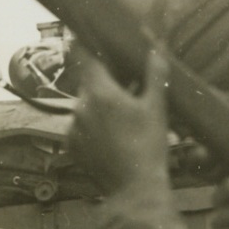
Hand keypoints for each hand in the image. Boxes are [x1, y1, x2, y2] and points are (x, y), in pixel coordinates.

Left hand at [68, 49, 171, 196]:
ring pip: (85, 103)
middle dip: (106, 79)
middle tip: (127, 86)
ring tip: (123, 117)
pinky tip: (114, 135)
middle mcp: (79, 106)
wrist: (135, 190)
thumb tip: (156, 45)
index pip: (82, 53)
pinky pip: (81, 124)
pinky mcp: (71, 145)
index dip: (89, 43)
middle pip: (88, 80)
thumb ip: (155, 72)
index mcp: (99, 91)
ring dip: (100, 104)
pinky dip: (94, 124)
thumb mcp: (157, 107)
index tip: (97, 39)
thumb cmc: (149, 146)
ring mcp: (73, 127)